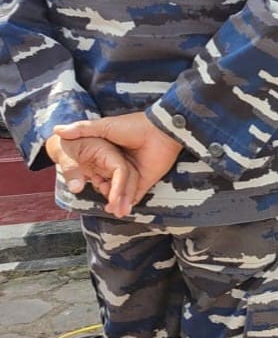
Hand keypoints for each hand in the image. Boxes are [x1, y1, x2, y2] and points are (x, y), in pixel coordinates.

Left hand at [45, 133, 140, 217]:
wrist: (63, 142)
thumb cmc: (65, 145)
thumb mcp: (64, 155)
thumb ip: (71, 170)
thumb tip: (76, 188)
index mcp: (107, 150)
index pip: (121, 168)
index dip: (120, 185)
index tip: (114, 201)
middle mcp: (113, 158)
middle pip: (128, 176)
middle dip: (126, 195)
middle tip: (120, 212)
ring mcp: (111, 166)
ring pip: (124, 182)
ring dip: (122, 198)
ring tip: (116, 211)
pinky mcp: (106, 172)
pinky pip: (114, 185)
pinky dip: (114, 196)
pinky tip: (110, 206)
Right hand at [53, 113, 183, 213]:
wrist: (159, 130)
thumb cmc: (133, 126)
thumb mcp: (103, 127)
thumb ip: (82, 129)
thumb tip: (57, 130)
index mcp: (113, 152)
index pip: (100, 170)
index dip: (91, 178)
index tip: (81, 186)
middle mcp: (124, 163)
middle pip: (111, 183)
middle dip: (106, 195)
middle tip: (99, 204)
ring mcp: (136, 172)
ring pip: (123, 191)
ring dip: (116, 202)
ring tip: (110, 211)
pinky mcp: (147, 178)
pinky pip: (136, 194)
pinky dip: (128, 202)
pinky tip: (118, 209)